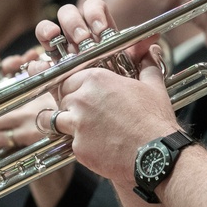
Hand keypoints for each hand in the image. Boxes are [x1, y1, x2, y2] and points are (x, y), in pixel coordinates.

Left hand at [32, 0, 178, 187]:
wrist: (154, 155)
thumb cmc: (154, 120)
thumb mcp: (153, 86)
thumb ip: (147, 65)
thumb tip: (151, 51)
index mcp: (96, 79)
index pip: (69, 76)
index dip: (75, 85)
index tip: (79, 92)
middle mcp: (81, 99)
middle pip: (61, 96)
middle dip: (68, 103)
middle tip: (81, 111)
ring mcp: (76, 124)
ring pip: (52, 119)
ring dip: (60, 122)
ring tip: (72, 127)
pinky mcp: (77, 147)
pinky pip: (68, 143)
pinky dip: (78, 144)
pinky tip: (93, 146)